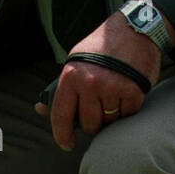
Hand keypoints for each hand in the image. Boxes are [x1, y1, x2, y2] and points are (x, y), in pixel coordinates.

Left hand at [36, 12, 161, 150]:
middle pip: (89, 125)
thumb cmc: (101, 47)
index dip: (62, 135)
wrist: (134, 29)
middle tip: (98, 107)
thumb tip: (40, 109)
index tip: (66, 144)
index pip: (61, 115)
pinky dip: (127, 109)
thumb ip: (60, 88)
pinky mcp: (133, 92)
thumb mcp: (76, 60)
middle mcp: (89, 83)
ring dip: (111, 115)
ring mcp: (112, 88)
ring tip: (113, 95)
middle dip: (93, 122)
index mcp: (71, 75)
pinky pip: (127, 116)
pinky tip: (126, 91)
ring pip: (108, 122)